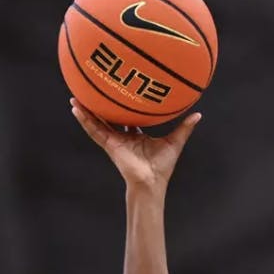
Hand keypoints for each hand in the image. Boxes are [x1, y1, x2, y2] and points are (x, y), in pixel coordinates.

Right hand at [70, 99, 201, 192]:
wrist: (152, 181)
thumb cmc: (162, 167)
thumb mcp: (175, 141)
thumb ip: (184, 128)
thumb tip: (198, 114)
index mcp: (135, 136)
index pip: (126, 118)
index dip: (122, 107)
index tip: (119, 93)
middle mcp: (122, 137)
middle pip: (108, 117)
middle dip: (100, 106)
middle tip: (93, 91)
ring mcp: (113, 140)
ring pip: (96, 122)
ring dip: (86, 110)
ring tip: (75, 97)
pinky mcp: (108, 144)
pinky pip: (94, 130)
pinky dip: (85, 119)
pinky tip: (76, 108)